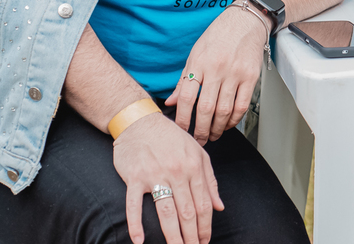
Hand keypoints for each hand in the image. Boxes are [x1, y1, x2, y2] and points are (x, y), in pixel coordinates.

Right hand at [113, 112, 224, 243]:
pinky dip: (136, 224)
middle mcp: (177, 172)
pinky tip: (139, 241)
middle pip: (187, 212)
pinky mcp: (134, 178)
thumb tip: (219, 206)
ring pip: (166, 212)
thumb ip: (209, 180)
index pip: (203, 204)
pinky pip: (134, 205)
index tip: (205, 241)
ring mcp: (155, 175)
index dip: (206, 226)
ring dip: (172, 236)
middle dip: (192, 236)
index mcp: (194, 166)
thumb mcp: (197, 152)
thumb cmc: (170, 138)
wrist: (140, 122)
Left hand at [166, 5, 268, 144]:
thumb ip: (183, 79)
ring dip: (217, 128)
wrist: (245, 21)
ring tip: (212, 134)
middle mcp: (217, 69)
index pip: (186, 97)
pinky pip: (242, 105)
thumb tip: (170, 101)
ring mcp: (235, 73)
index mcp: (199, 63)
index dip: (182, 118)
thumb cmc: (218, 36)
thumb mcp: (195, 54)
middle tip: (198, 139)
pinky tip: (228, 123)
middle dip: (200, 129)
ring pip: (224, 110)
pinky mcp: (251, 77)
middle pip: (205, 108)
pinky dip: (234, 119)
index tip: (181, 129)